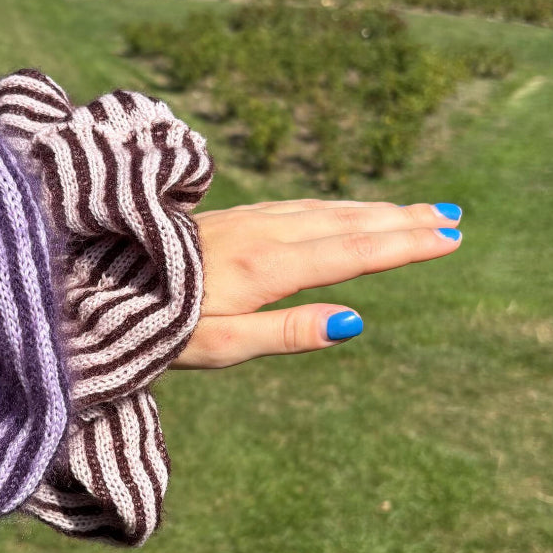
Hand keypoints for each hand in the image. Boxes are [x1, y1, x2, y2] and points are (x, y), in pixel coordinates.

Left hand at [174, 199, 462, 368]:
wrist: (98, 283)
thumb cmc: (158, 327)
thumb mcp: (221, 346)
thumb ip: (288, 333)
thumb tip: (354, 322)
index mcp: (265, 268)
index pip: (351, 252)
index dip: (403, 245)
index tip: (450, 238)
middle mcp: (263, 234)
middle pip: (348, 224)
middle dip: (404, 221)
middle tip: (454, 220)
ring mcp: (248, 220)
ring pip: (327, 210)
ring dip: (376, 210)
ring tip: (420, 211)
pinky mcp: (235, 218)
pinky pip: (303, 206)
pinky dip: (339, 206)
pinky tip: (350, 210)